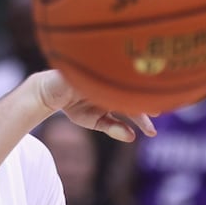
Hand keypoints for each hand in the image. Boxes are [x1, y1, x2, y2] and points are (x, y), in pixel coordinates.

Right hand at [27, 70, 155, 141]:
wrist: (49, 92)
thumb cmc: (72, 105)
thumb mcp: (93, 121)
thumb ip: (112, 128)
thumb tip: (132, 138)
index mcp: (117, 97)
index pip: (134, 108)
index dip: (143, 120)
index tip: (152, 133)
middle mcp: (116, 85)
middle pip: (133, 95)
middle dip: (143, 104)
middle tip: (155, 114)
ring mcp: (107, 74)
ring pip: (124, 82)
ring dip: (133, 91)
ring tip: (141, 102)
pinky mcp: (95, 66)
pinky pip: (110, 70)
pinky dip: (118, 75)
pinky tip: (126, 81)